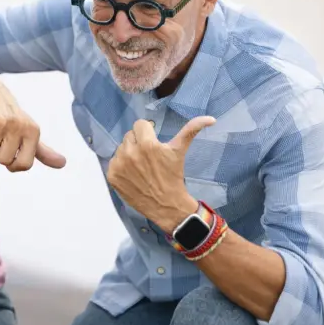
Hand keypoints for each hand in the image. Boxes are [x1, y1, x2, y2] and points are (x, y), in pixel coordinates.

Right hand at [0, 77, 65, 171]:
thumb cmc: (10, 116)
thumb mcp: (29, 131)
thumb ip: (43, 151)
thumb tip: (63, 164)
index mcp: (33, 130)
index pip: (24, 165)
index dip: (13, 165)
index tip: (10, 153)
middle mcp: (18, 125)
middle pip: (4, 161)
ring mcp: (0, 122)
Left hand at [106, 116, 215, 231]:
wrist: (166, 206)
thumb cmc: (174, 177)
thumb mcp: (180, 152)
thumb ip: (191, 130)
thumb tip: (211, 118)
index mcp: (147, 144)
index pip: (139, 124)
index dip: (147, 132)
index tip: (153, 144)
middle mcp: (131, 152)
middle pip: (129, 135)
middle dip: (138, 143)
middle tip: (148, 157)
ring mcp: (120, 165)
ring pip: (120, 148)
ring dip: (129, 153)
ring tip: (141, 166)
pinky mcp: (112, 175)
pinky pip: (113, 162)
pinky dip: (121, 167)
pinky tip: (132, 175)